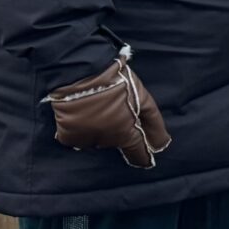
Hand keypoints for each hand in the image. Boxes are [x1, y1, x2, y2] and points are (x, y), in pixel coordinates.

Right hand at [41, 47, 171, 168]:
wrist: (81, 71)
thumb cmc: (117, 82)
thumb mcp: (143, 98)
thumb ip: (153, 124)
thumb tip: (161, 144)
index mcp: (126, 134)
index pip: (137, 154)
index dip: (143, 156)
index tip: (145, 157)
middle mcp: (106, 142)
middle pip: (116, 143)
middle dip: (118, 132)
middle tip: (115, 111)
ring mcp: (85, 140)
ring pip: (97, 141)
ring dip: (99, 131)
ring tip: (98, 110)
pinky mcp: (67, 136)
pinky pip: (77, 138)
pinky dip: (81, 130)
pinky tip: (83, 114)